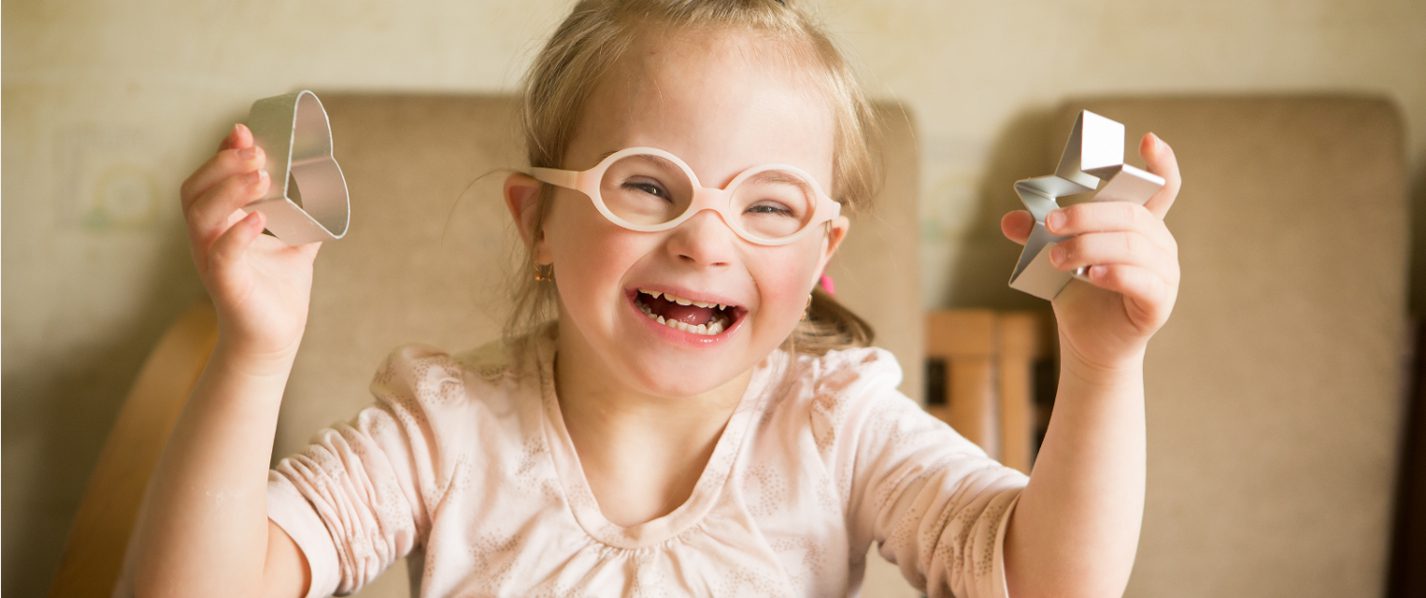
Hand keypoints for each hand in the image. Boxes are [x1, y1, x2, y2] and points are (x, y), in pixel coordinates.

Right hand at [180, 123, 321, 359]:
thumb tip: (328, 187)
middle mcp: (209, 238)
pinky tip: (258, 220)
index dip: (221, 153)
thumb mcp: (295, 244)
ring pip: (201, 217)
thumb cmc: (278, 291)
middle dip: (222, 165)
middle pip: (196, 191)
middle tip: (256, 151)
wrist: (276, 338)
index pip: (210, 179)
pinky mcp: (225, 285)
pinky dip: (237, 235)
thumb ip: (306, 216)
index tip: (244, 130)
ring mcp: (212, 261)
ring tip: (260, 176)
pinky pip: (221, 256)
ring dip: (229, 191)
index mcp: (221, 223)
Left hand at [1000, 132, 1181, 371]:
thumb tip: (1009, 220)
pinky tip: (1091, 274)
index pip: (1161, 187)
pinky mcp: (1159, 302)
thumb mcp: (1055, 257)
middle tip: (1051, 223)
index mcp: (1140, 225)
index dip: (1161, 163)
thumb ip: (1038, 235)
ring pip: (1132, 245)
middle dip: (1087, 214)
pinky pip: (1141, 280)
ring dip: (1090, 245)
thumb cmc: (1080, 293)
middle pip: (1131, 214)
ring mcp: (1164, 273)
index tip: (1150, 140)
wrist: (1089, 342)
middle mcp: (1159, 243)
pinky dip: (1114, 273)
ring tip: (1058, 256)